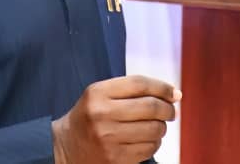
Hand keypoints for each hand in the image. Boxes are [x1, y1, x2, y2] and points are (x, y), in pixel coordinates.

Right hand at [52, 75, 180, 163]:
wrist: (65, 147)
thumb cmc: (89, 116)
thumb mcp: (100, 94)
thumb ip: (131, 90)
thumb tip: (173, 94)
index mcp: (98, 93)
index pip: (140, 84)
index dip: (163, 87)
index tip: (174, 93)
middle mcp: (102, 114)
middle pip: (150, 107)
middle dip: (168, 109)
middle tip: (170, 111)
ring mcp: (108, 138)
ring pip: (153, 129)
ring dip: (162, 127)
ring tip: (157, 126)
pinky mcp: (115, 159)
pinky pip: (148, 149)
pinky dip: (154, 143)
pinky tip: (147, 140)